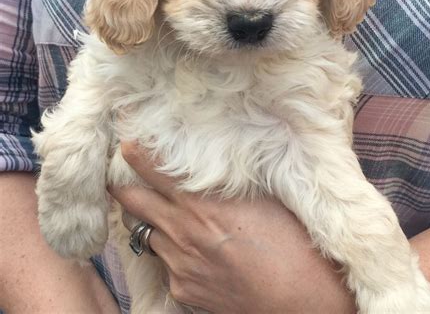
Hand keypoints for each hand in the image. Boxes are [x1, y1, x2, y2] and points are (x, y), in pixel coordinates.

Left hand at [109, 141, 355, 313]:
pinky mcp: (182, 291)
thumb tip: (214, 168)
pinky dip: (172, 254)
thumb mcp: (263, 198)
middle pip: (133, 204)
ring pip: (148, 236)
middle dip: (121, 187)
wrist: (299, 299)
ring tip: (163, 215)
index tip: (125, 143)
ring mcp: (178, 265)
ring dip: (150, 222)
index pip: (155, 171)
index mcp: (202, 203)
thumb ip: (228, 184)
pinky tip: (194, 253)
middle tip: (118, 177)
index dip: (135, 155)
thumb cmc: (291, 243)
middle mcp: (182, 232)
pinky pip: (167, 265)